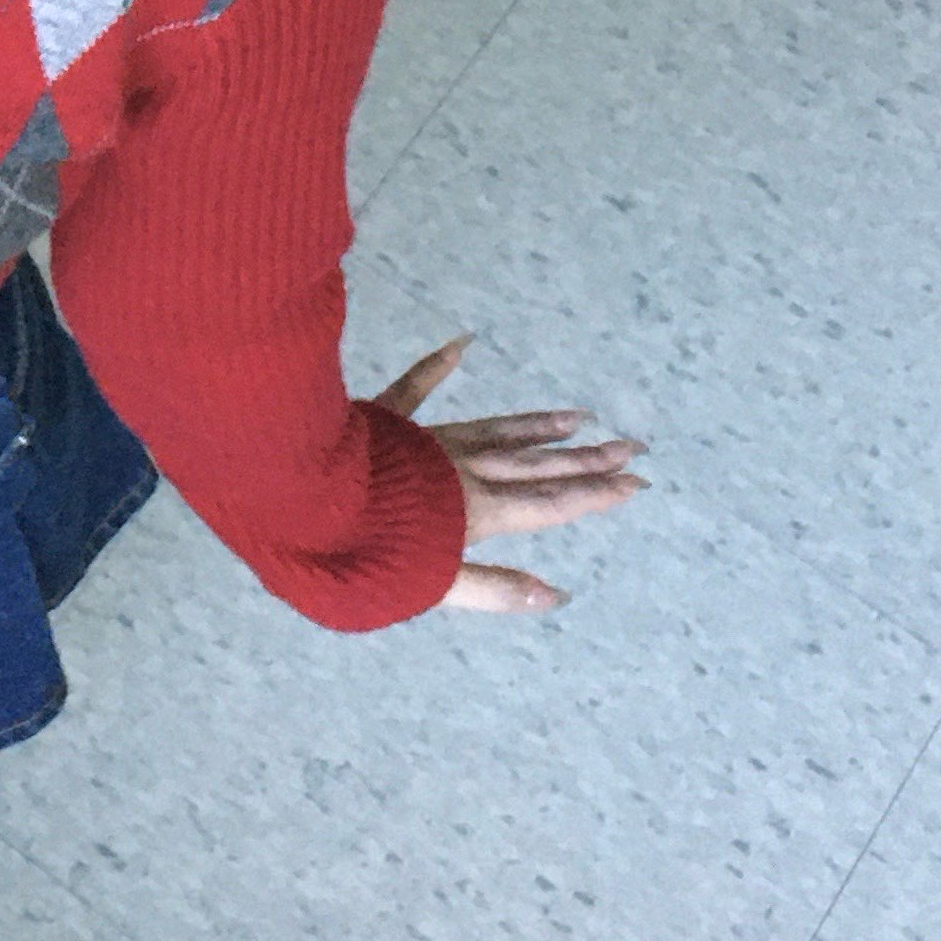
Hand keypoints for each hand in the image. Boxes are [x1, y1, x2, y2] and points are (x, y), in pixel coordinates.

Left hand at [374, 336, 647, 615]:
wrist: (305, 499)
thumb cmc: (366, 551)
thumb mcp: (435, 583)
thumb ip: (494, 590)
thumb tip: (556, 596)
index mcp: (477, 510)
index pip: (549, 501)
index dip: (595, 493)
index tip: (636, 480)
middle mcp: (462, 469)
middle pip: (535, 463)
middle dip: (586, 458)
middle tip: (631, 445)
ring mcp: (427, 441)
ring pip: (494, 429)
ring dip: (536, 426)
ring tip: (575, 418)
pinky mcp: (386, 422)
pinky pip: (414, 387)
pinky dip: (437, 365)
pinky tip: (460, 345)